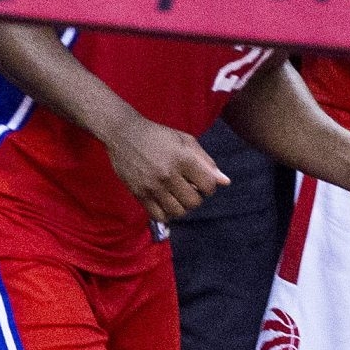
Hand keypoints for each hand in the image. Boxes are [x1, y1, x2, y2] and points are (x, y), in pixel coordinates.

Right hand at [104, 117, 226, 222]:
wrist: (123, 133)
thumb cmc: (159, 136)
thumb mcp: (186, 141)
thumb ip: (207, 162)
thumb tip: (225, 182)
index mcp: (183, 159)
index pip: (208, 186)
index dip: (209, 187)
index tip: (202, 182)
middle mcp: (168, 174)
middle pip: (194, 202)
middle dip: (196, 198)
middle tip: (189, 189)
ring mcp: (152, 185)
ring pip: (178, 211)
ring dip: (182, 207)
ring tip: (178, 196)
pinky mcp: (138, 192)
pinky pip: (158, 215)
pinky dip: (167, 213)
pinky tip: (166, 203)